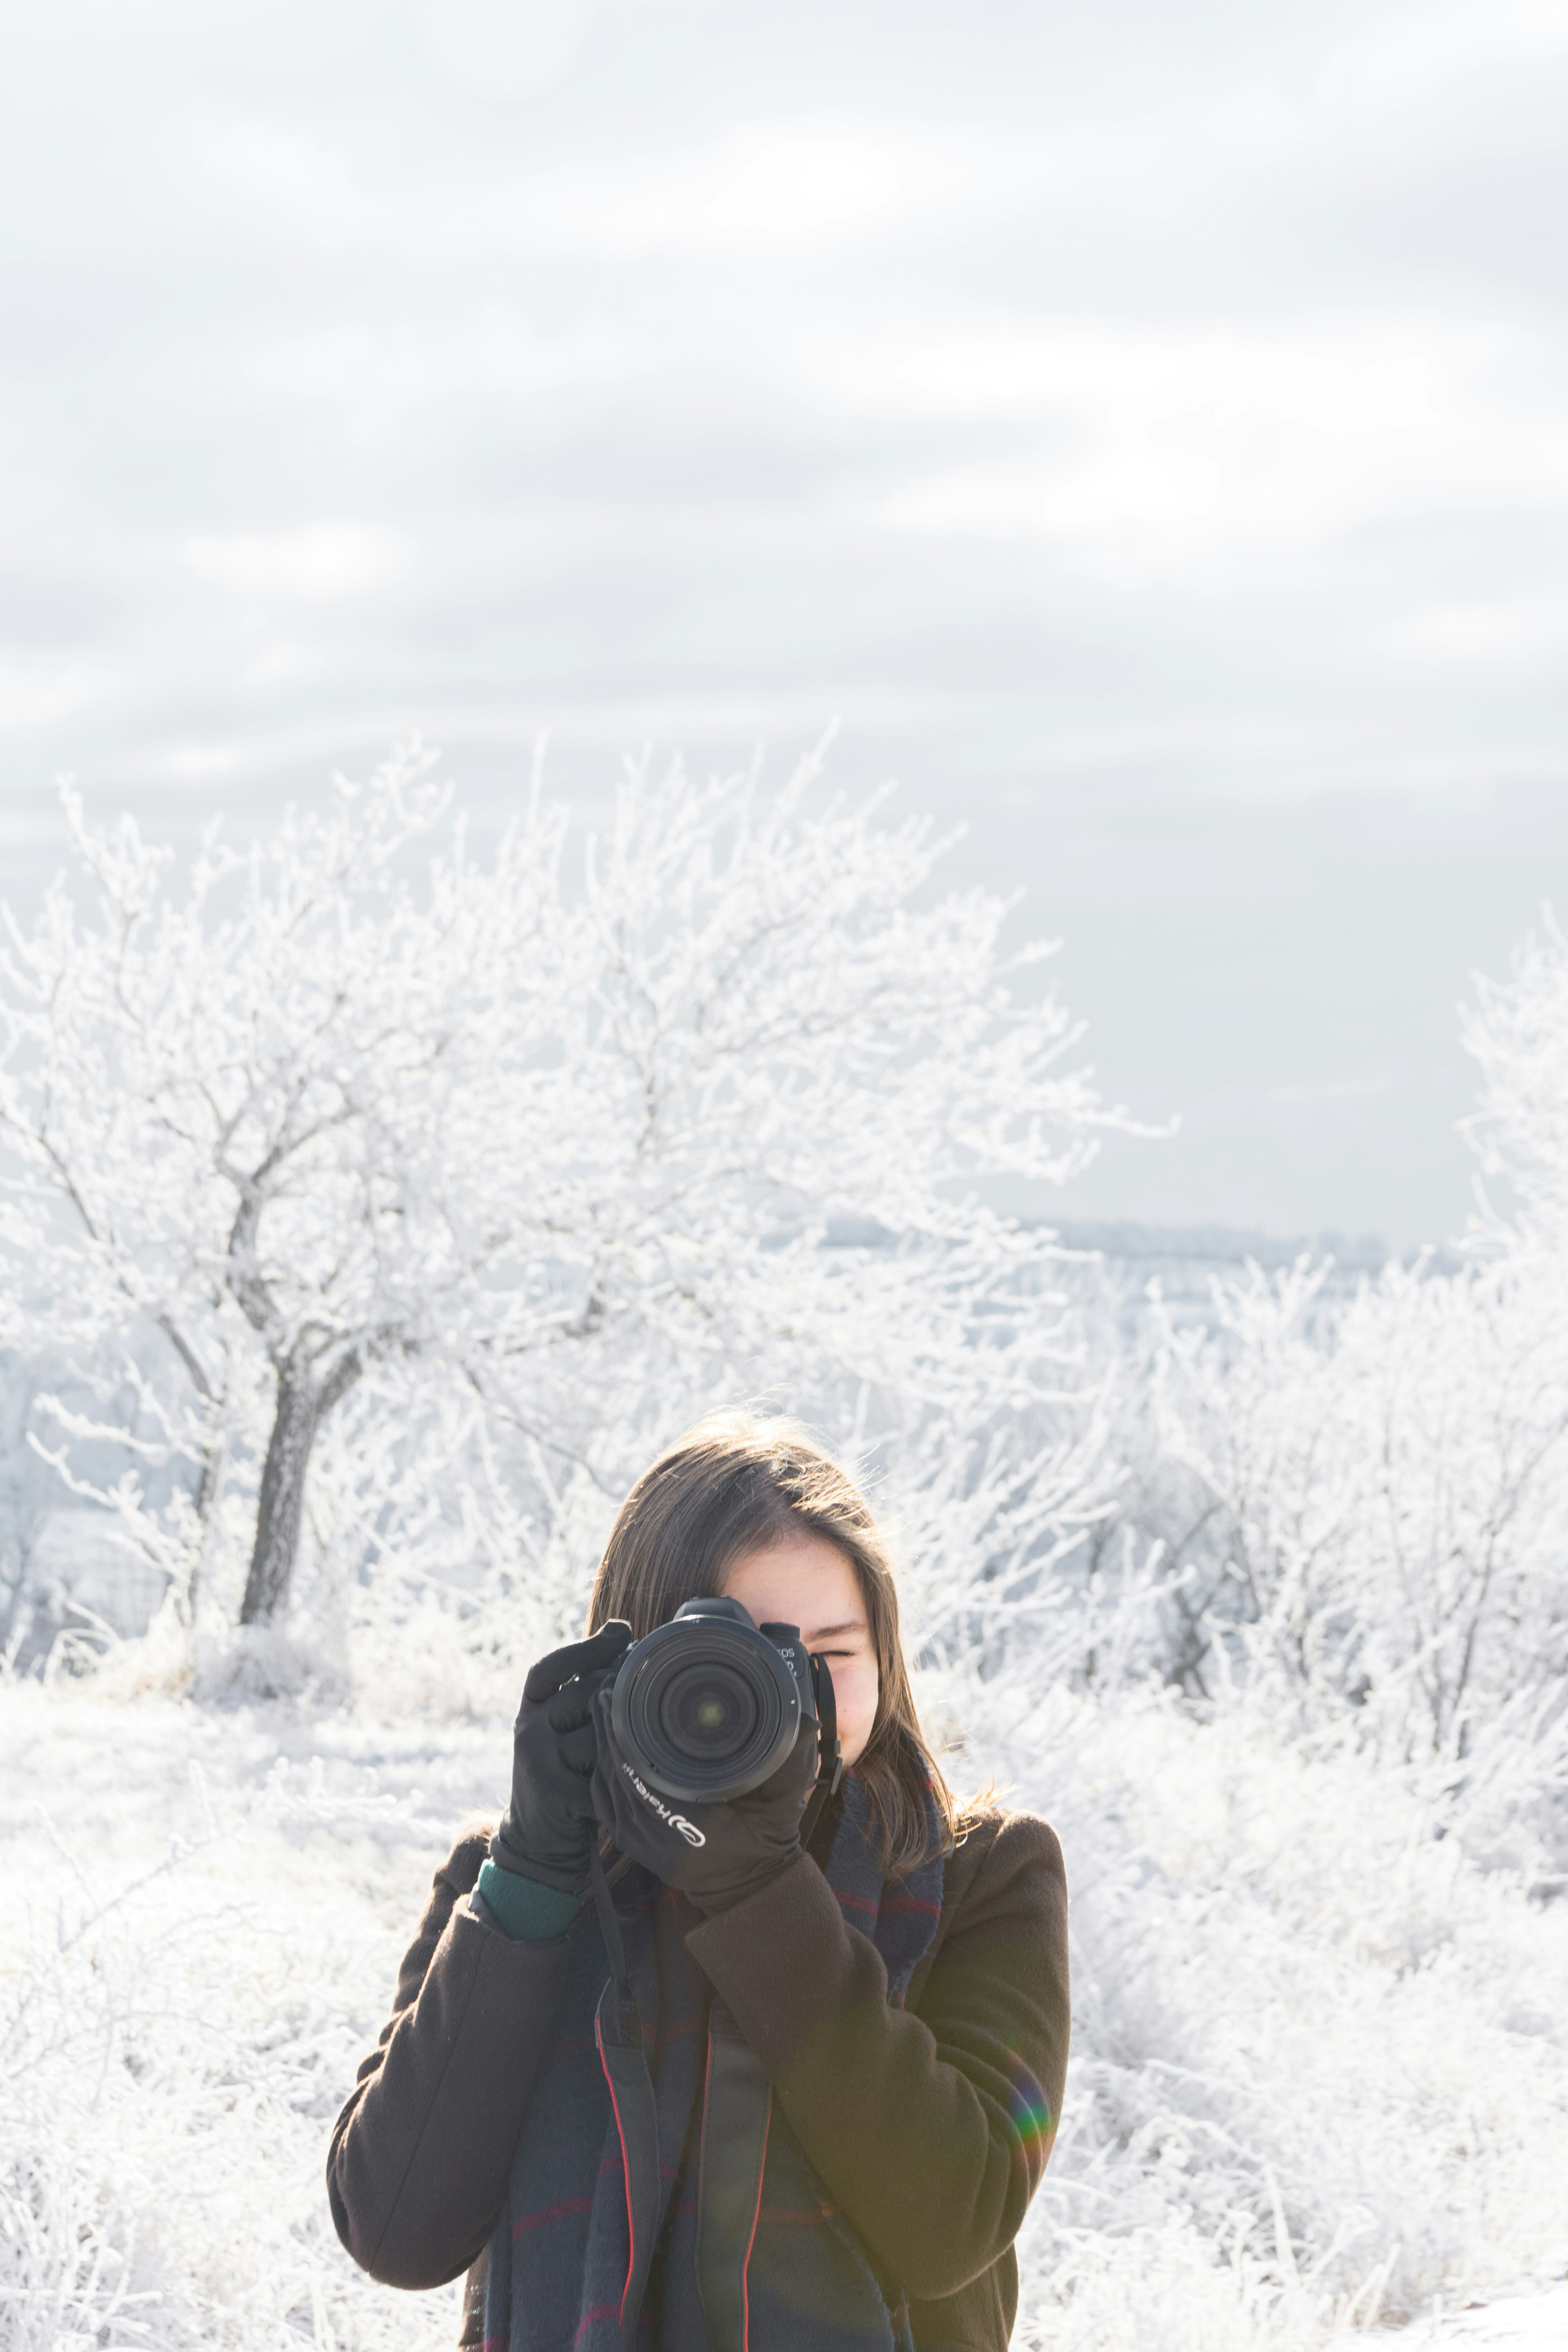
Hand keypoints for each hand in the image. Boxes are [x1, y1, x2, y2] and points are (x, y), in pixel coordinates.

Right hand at [492, 1622, 632, 1893]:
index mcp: (529, 1708)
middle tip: (650, 1692)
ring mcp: (538, 1762)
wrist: (539, 1838)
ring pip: (598, 1732)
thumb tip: (620, 1629)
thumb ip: (583, 1685)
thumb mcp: (562, 1725)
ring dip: (626, 1738)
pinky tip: (640, 1775)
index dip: (586, 1647)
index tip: (623, 1631)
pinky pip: (603, 1773)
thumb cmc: (565, 1771)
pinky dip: (625, 1775)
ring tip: (645, 1742)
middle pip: (584, 1693)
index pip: (550, 1668)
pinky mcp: (555, 1795)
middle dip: (620, 1691)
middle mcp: (527, 1729)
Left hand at [589, 1686, 818, 1913]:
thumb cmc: (767, 1838)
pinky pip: (603, 1800)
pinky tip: (602, 1741)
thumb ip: (793, 1756)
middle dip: (607, 1724)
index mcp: (688, 1818)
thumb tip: (802, 1718)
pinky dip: (600, 1768)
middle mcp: (653, 1831)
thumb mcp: (785, 1797)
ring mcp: (636, 1839)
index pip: (638, 1766)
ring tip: (603, 1702)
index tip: (620, 1688)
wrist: (749, 1884)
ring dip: (601, 1742)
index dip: (622, 1726)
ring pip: (604, 1781)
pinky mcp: (629, 1841)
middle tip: (608, 1683)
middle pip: (613, 1767)